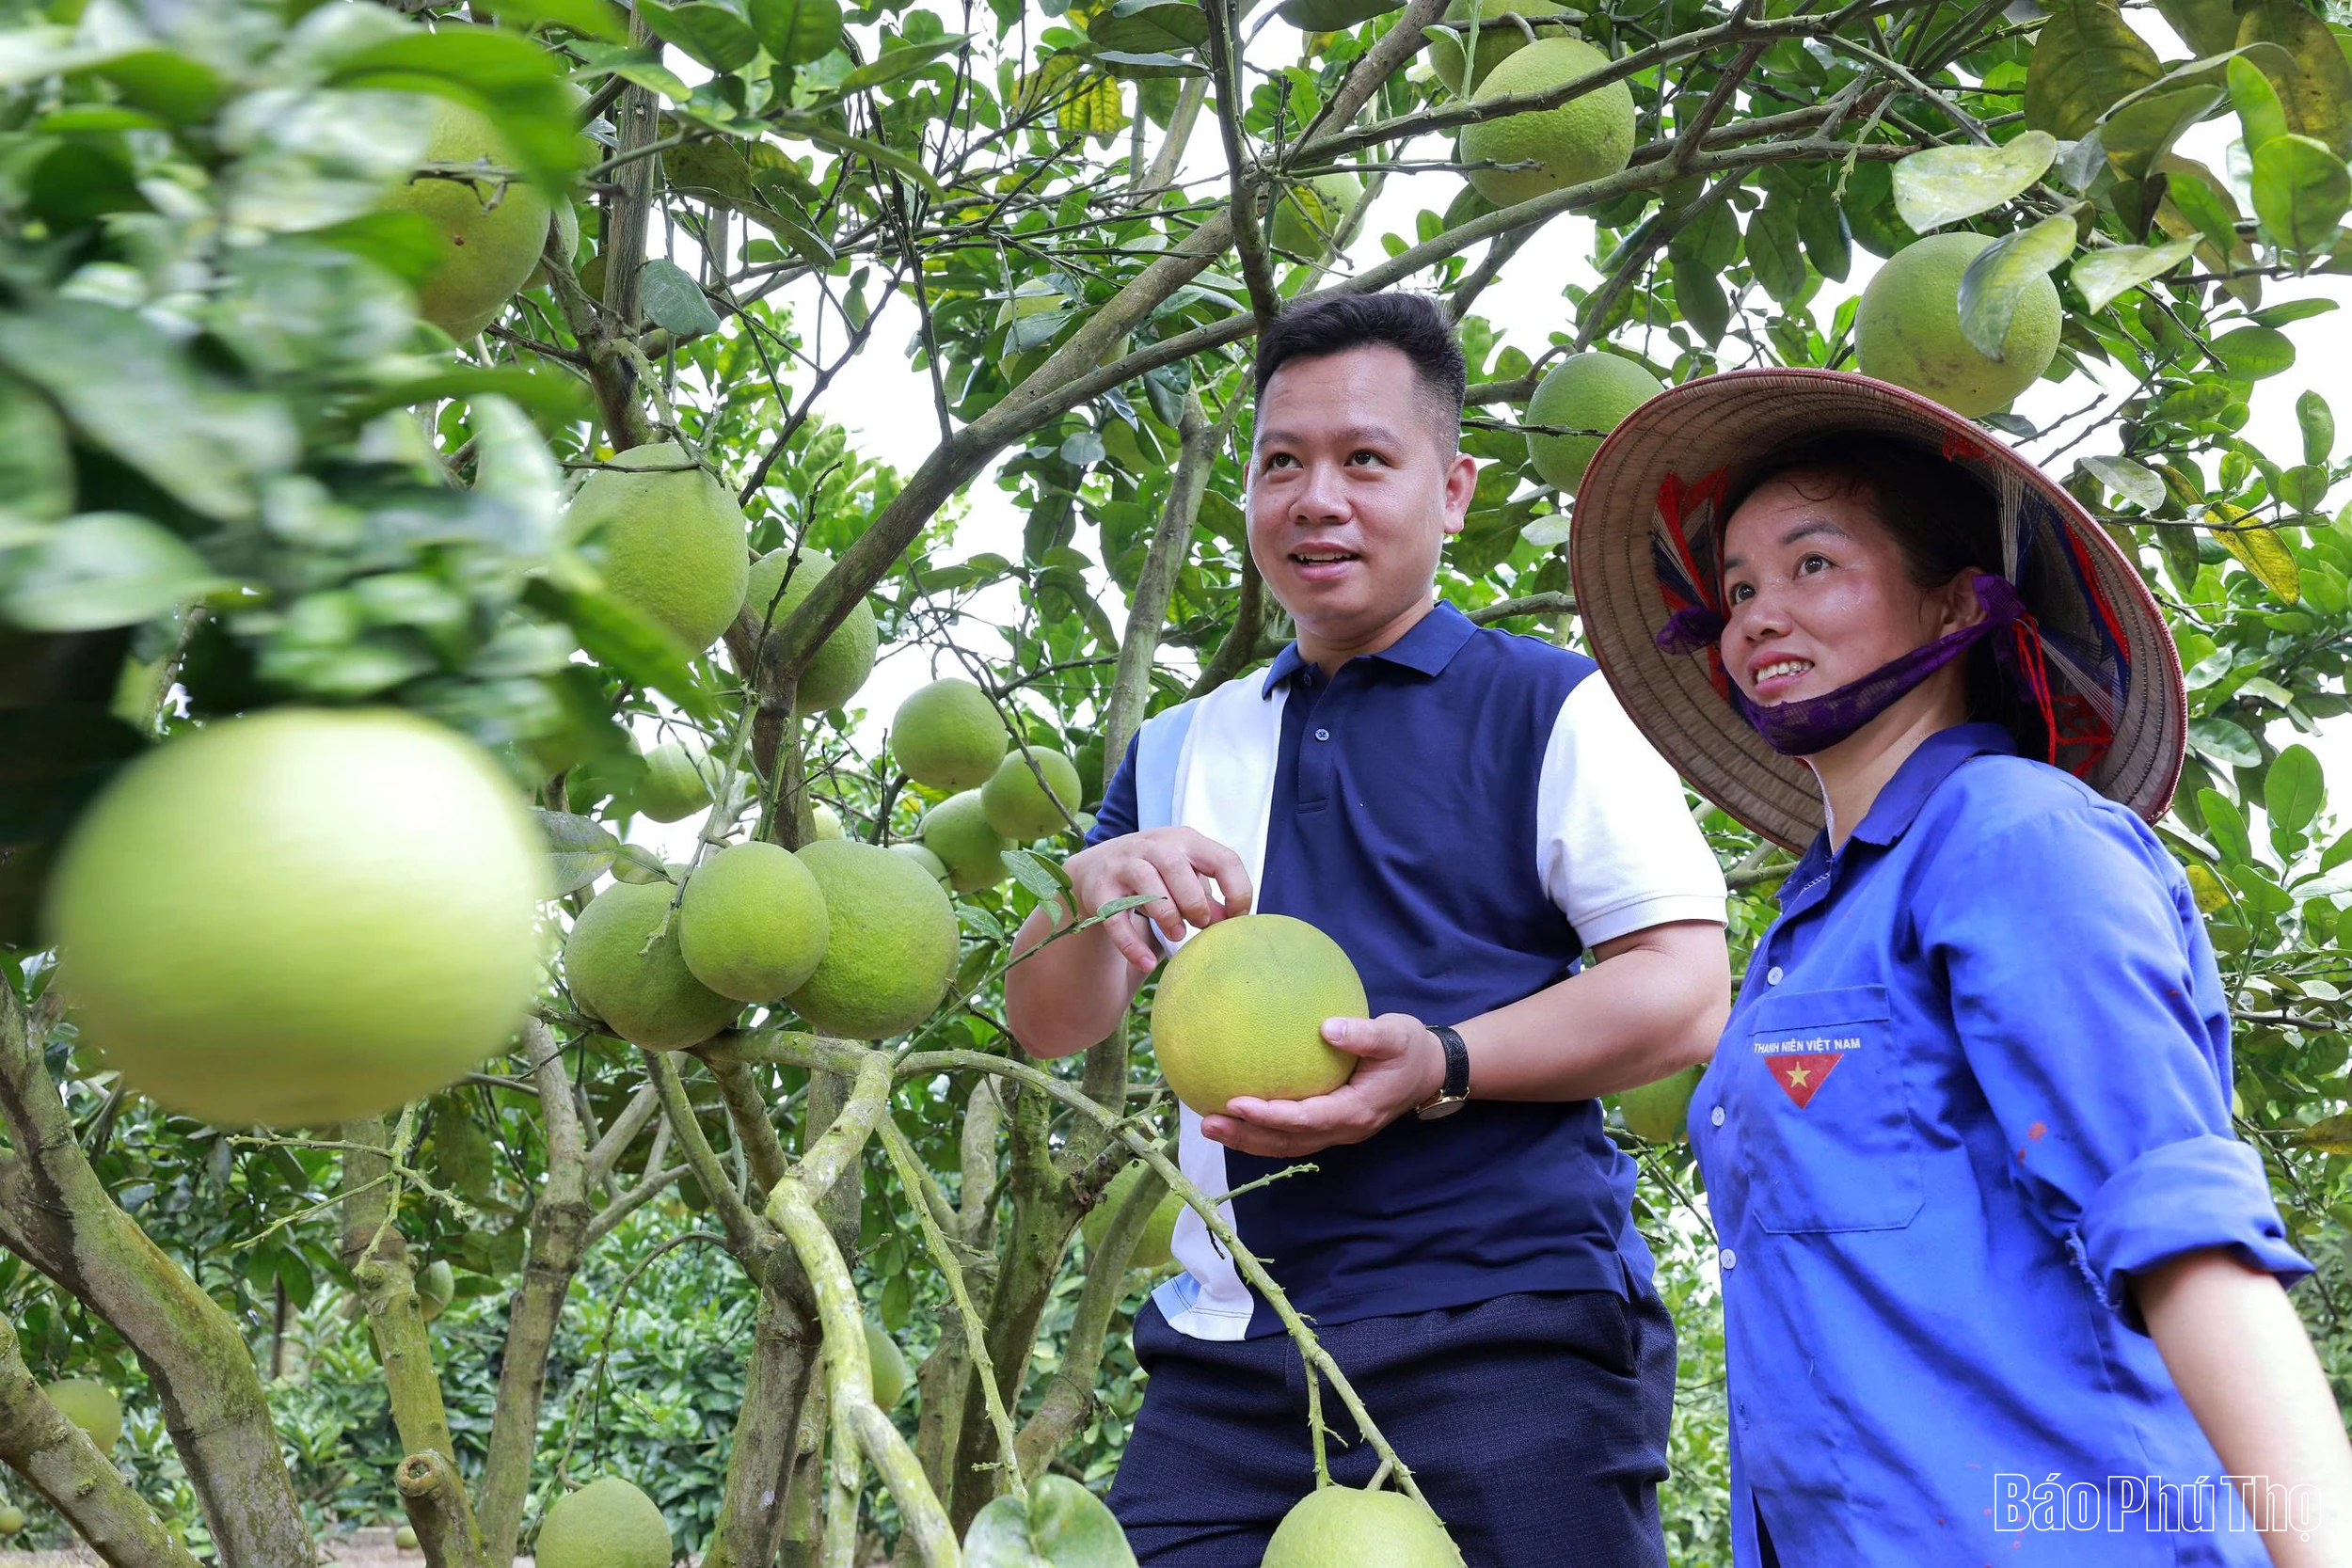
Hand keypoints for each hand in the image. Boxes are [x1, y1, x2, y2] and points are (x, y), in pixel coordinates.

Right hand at [1065, 827, 1252, 971]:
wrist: (1096, 867)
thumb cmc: (1155, 873)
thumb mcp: (1184, 875)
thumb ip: (1207, 896)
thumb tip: (1229, 921)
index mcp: (1186, 840)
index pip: (1224, 860)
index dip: (1238, 892)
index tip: (1236, 918)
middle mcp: (1154, 846)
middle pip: (1178, 869)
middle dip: (1195, 904)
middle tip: (1199, 924)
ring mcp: (1123, 865)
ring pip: (1148, 887)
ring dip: (1168, 917)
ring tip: (1176, 935)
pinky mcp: (1100, 890)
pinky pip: (1116, 920)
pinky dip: (1132, 945)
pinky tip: (1147, 963)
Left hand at [1202, 1014, 1447, 1158]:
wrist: (1430, 1071)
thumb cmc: (1410, 1049)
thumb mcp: (1396, 1034)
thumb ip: (1364, 1034)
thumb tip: (1327, 1027)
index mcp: (1357, 1109)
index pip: (1306, 1118)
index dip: (1270, 1116)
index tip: (1236, 1102)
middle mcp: (1344, 1128)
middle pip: (1288, 1141)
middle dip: (1247, 1136)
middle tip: (1208, 1123)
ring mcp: (1338, 1131)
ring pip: (1287, 1145)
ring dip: (1249, 1140)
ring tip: (1210, 1126)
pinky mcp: (1331, 1125)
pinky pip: (1292, 1135)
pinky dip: (1262, 1132)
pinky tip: (1236, 1116)